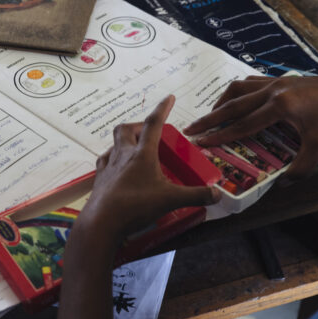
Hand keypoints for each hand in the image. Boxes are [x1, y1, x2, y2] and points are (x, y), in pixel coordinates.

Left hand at [76, 95, 219, 238]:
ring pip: (114, 143)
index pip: (154, 124)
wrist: (102, 221)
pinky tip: (118, 167)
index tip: (169, 98)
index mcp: (142, 154)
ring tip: (136, 149)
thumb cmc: (136, 206)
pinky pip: (105, 160)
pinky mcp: (99, 178)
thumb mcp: (170, 200)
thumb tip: (217, 194)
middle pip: (126, 129)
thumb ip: (195, 195)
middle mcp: (123, 154)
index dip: (162, 109)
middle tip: (150, 133)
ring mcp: (108, 165)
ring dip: (125, 141)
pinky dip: (113, 158)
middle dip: (138, 125)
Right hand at [184, 75, 317, 177]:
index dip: (220, 135)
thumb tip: (285, 182)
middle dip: (209, 118)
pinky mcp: (281, 78)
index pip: (242, 124)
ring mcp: (276, 82)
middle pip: (232, 105)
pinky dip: (238, 92)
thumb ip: (302, 165)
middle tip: (191, 127)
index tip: (201, 141)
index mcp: (279, 107)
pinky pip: (250, 82)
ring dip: (221, 102)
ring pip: (238, 89)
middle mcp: (272, 91)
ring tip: (211, 114)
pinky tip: (236, 100)